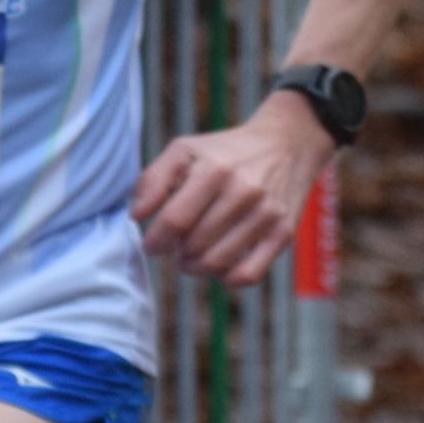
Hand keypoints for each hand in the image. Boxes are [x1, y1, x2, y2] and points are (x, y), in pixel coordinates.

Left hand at [129, 91, 334, 287]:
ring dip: (196, 267)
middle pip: (196, 245)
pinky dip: (227, 279)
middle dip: (177, 253)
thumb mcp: (185, 149)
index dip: (156, 240)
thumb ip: (153, 179)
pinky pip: (250, 274)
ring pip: (218, 263)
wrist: (287, 144)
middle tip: (176, 248)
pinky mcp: (283, 232)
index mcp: (215, 170)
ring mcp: (266, 214)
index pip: (175, 220)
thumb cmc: (225, 151)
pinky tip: (220, 267)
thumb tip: (136, 216)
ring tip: (192, 257)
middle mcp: (243, 191)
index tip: (151, 245)